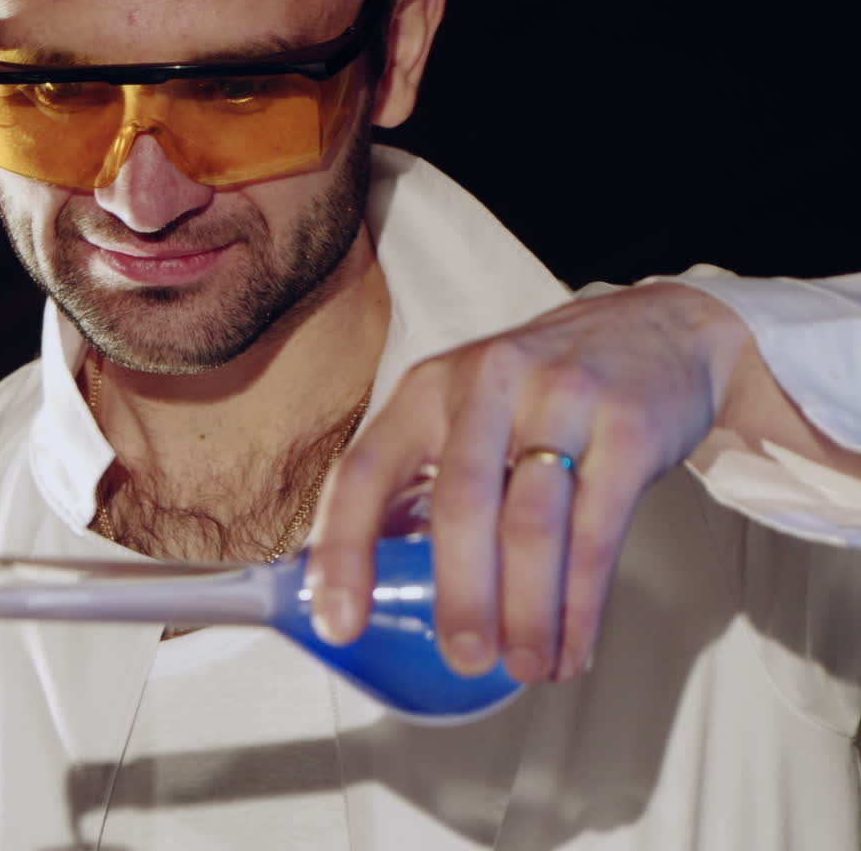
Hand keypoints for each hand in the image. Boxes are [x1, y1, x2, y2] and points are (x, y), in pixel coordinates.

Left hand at [306, 282, 751, 682]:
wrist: (659, 332)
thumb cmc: (542, 391)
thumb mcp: (468, 410)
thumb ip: (423, 479)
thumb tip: (374, 582)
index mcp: (428, 388)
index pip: (364, 469)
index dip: (342, 548)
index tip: (338, 620)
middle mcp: (486, 383)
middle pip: (459, 500)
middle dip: (457, 591)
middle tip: (461, 656)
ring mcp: (560, 398)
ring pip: (531, 521)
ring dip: (526, 609)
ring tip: (523, 666)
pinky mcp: (627, 425)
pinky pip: (597, 530)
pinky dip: (582, 602)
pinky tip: (573, 645)